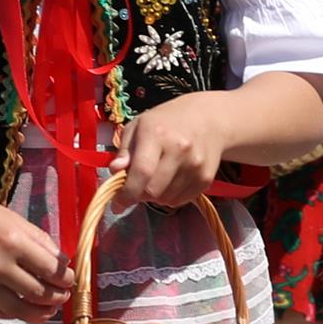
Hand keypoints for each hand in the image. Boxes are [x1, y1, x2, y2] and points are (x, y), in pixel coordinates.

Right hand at [0, 190, 72, 320]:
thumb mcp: (9, 217)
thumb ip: (36, 238)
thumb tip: (58, 260)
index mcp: (13, 241)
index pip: (52, 270)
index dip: (66, 279)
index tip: (69, 280)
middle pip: (40, 293)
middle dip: (57, 298)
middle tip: (62, 296)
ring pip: (20, 310)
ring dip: (39, 313)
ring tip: (47, 310)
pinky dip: (13, 313)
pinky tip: (21, 309)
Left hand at [115, 94, 228, 208]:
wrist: (208, 119)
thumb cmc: (165, 122)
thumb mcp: (138, 127)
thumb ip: (124, 150)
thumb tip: (114, 171)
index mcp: (157, 134)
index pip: (142, 171)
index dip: (127, 193)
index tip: (117, 203)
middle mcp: (179, 150)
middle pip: (152, 191)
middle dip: (139, 194)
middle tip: (137, 184)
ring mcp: (195, 165)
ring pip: (166, 200)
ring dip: (155, 196)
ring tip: (156, 177)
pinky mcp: (206, 178)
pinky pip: (180, 201)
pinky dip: (170, 197)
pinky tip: (171, 179)